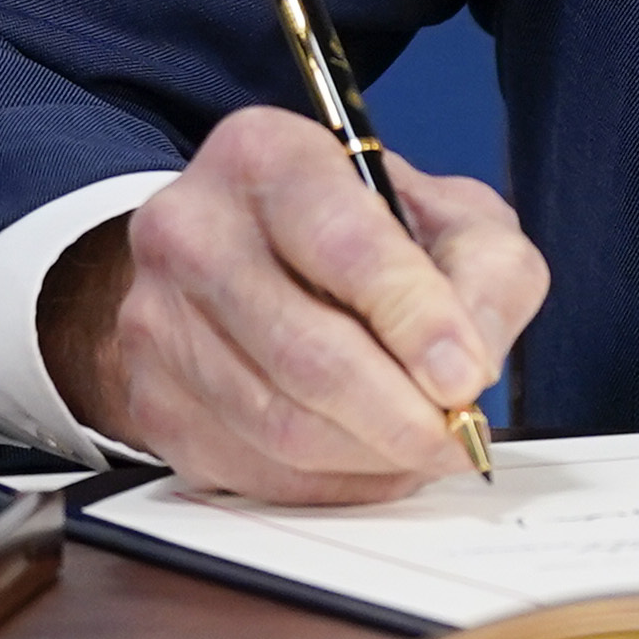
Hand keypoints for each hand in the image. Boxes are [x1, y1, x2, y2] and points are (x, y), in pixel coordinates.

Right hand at [42, 105, 546, 500]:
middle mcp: (192, 229)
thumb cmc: (355, 236)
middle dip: (401, 413)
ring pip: (280, 424)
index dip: (416, 320)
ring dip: (371, 455)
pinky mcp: (152, 399)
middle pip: (306, 351)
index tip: (466, 377)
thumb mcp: (446, 215)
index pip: (344, 245)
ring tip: (422, 445)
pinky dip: (330, 482)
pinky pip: (254, 469)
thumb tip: (472, 364)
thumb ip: (486, 271)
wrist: (241, 258)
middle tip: (458, 437)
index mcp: (267, 157)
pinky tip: (368, 457)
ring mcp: (158, 319)